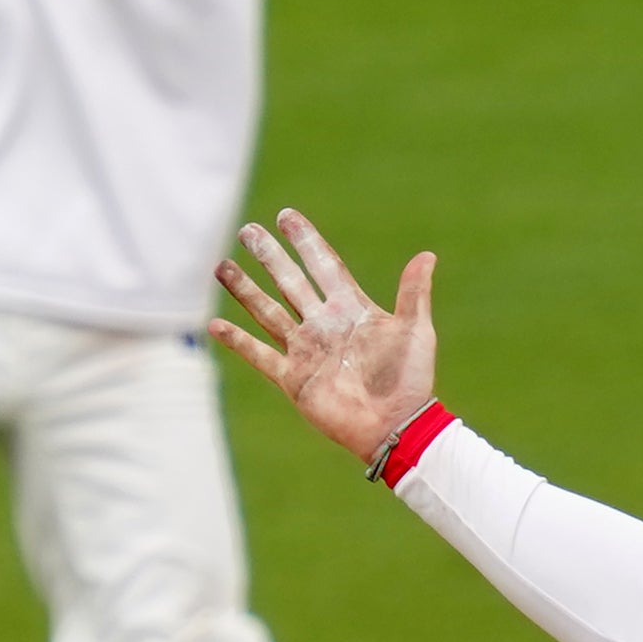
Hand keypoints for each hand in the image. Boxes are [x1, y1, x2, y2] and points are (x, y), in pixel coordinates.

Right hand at [212, 211, 437, 459]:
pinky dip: (237, 340)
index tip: (286, 216)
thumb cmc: (410, 381)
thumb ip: (414, 294)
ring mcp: (305, 350)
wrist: (397, 425)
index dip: (305, 241)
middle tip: (247, 230)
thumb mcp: (416, 332)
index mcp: (351, 308)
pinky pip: (260, 354)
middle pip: (289, 281)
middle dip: (268, 256)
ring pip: (267, 311)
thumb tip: (427, 256)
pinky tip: (215, 324)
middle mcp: (323, 324)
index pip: (322, 265)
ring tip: (221, 266)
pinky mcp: (294, 378)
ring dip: (245, 290)